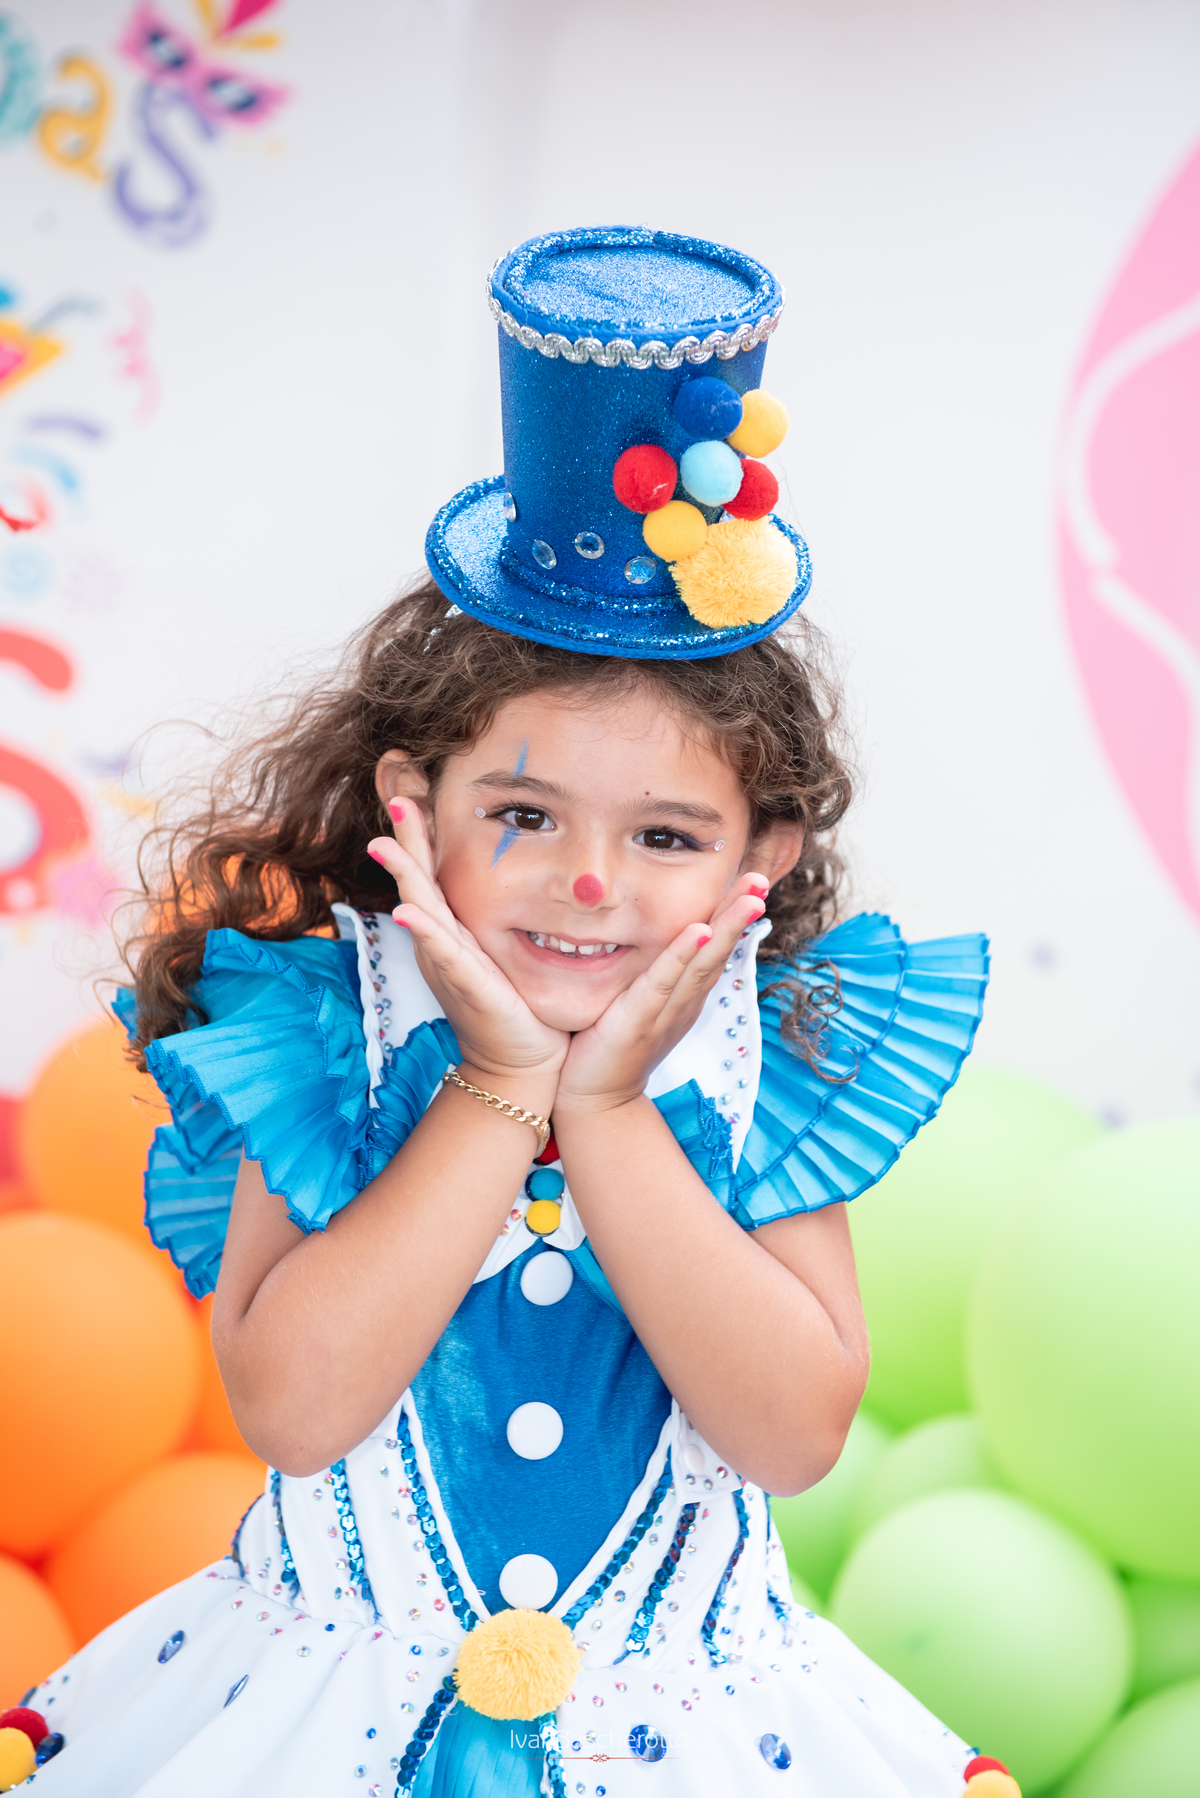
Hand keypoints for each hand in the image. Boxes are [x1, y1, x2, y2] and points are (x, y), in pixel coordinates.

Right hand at [367, 802, 568, 1080]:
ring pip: (422, 910)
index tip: (413, 792)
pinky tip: (406, 911)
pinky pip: (442, 954)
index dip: (421, 836)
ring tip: (384, 841)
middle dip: (407, 840)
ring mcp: (450, 965)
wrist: (521, 1066)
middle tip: (396, 796)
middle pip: (419, 881)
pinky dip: (423, 932)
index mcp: (454, 932)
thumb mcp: (504, 953)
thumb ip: (506, 917)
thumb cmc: (518, 1008)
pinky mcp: (466, 986)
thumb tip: (530, 879)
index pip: (433, 874)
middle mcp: (444, 943)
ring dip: (404, 875)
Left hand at [553, 876, 767, 1113]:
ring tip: (750, 897)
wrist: (595, 1100)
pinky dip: (683, 955)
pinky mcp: (641, 1019)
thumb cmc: (609, 1047)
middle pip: (719, 950)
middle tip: (761, 879)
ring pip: (703, 962)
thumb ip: (648, 974)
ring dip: (727, 928)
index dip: (733, 916)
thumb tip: (644, 936)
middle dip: (740, 914)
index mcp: (685, 995)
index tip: (751, 883)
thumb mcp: (637, 1003)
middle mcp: (684, 1001)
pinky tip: (700, 931)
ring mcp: (666, 1010)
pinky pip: (665, 982)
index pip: (714, 948)